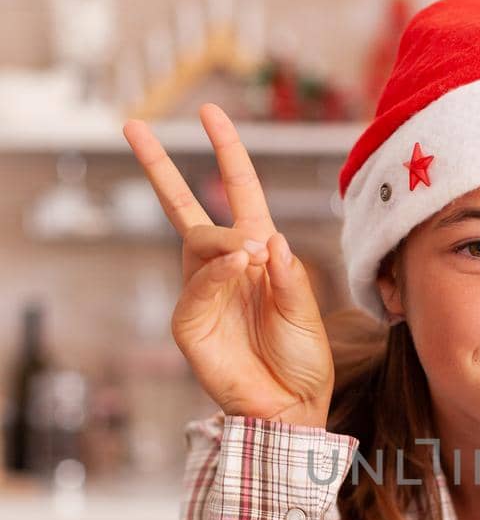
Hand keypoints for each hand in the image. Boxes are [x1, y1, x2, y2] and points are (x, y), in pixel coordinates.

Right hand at [122, 103, 334, 426]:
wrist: (293, 407)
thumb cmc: (303, 360)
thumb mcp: (306, 312)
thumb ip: (288, 276)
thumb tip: (268, 240)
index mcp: (259, 253)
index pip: (239, 191)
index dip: (226, 151)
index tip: (210, 112)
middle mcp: (226, 266)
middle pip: (184, 207)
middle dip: (159, 166)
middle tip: (133, 126)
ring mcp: (203, 292)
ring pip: (199, 244)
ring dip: (224, 240)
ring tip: (252, 254)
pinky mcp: (190, 323)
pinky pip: (198, 285)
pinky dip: (217, 271)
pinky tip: (239, 265)